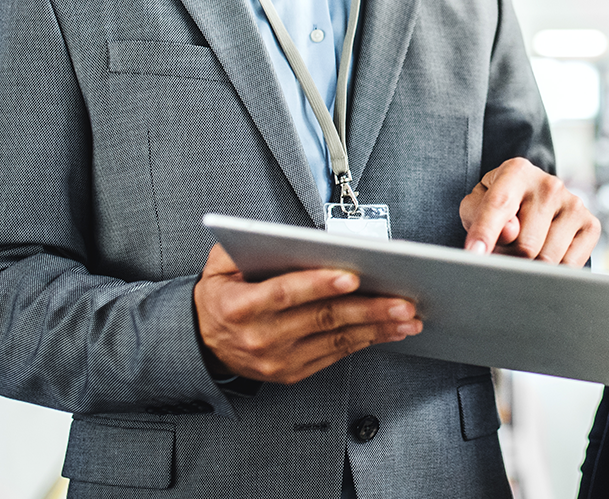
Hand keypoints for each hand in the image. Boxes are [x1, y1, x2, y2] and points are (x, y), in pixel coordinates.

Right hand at [193, 244, 421, 384]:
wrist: (201, 344)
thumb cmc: (221, 296)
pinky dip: (366, 342)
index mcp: (241, 306)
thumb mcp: (219, 265)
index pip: (285, 293)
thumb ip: (245, 244)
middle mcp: (261, 337)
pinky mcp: (292, 373)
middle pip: (322, 319)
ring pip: (336, 341)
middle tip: (401, 300)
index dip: (319, 285)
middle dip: (367, 309)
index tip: (352, 277)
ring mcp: (278, 360)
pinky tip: (389, 331)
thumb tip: (284, 234)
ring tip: (407, 317)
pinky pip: (335, 356)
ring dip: (376, 329)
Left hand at [459, 158, 600, 266]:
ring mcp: (574, 204)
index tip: (473, 255)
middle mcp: (549, 184)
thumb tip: (510, 232)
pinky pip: (570, 265)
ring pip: (547, 260)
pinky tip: (545, 255)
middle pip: (524, 245)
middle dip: (509, 258)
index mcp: (516, 172)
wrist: (534, 199)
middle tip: (503, 251)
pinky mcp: (591, 225)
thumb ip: (480, 216)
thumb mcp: (477, 205)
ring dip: (530, 266)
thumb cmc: (500, 206)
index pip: (499, 206)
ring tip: (524, 251)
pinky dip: (554, 271)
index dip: (484, 233)